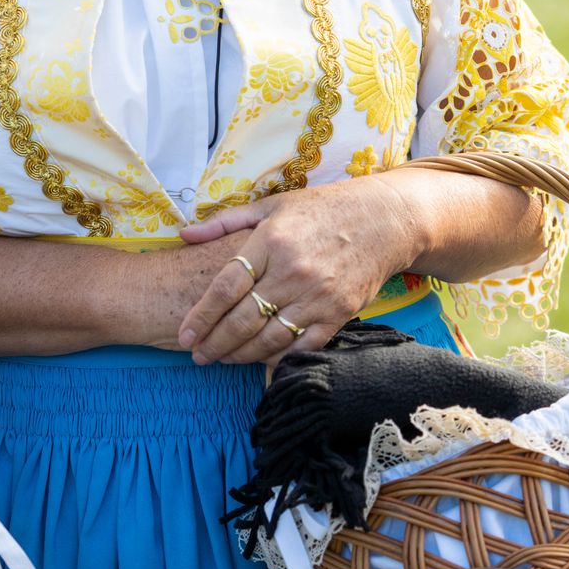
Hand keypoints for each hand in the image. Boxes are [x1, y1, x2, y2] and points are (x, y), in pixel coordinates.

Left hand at [176, 175, 419, 365]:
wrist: (384, 220)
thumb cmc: (322, 209)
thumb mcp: (272, 205)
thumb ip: (225, 221)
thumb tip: (184, 235)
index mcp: (270, 241)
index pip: (225, 287)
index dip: (201, 316)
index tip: (186, 334)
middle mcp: (292, 272)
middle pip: (243, 319)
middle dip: (215, 343)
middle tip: (198, 355)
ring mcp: (317, 296)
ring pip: (269, 339)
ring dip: (240, 355)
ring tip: (222, 359)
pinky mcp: (339, 313)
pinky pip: (302, 346)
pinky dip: (279, 359)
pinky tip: (261, 363)